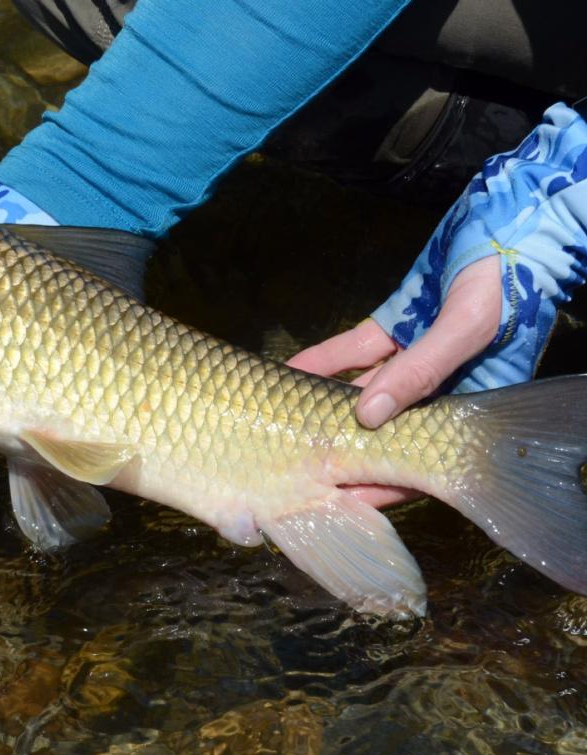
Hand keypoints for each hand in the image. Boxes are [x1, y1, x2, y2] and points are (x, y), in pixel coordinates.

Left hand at [287, 256, 500, 507]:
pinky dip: (320, 361)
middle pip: (380, 431)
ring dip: (321, 406)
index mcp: (465, 407)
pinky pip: (350, 352)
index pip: (416, 458)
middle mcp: (435, 390)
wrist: (507, 224)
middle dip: (339, 451)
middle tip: (292, 471)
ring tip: (276, 427)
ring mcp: (410, 358)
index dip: (378, 481)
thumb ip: (418, 372)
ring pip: (359, 392)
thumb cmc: (503, 282)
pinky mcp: (393, 327)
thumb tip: (368, 416)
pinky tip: (285, 372)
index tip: (338, 501)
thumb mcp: (464, 328)